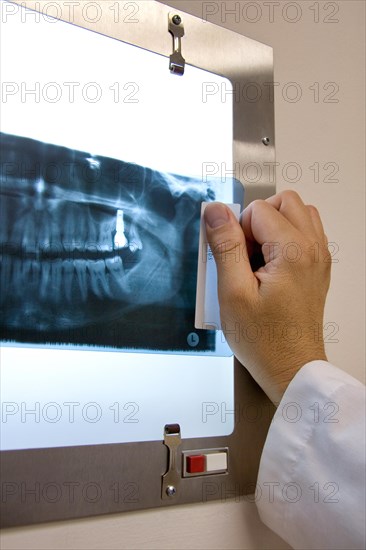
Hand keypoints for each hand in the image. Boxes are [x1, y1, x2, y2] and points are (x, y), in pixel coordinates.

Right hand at [204, 191, 330, 404]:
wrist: (291, 368)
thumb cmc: (264, 340)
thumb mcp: (233, 292)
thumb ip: (226, 245)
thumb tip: (216, 211)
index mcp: (293, 252)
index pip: (258, 210)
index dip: (238, 231)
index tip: (235, 260)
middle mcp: (313, 249)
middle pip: (284, 202)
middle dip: (258, 220)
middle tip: (245, 255)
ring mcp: (319, 258)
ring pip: (297, 214)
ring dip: (273, 226)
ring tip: (258, 260)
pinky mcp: (317, 268)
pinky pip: (303, 234)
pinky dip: (284, 239)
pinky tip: (269, 267)